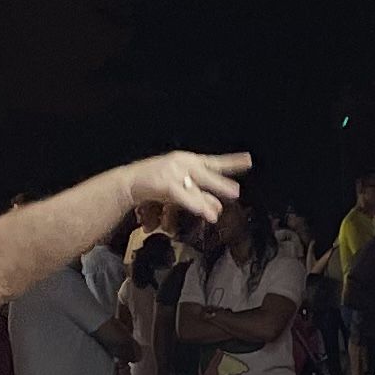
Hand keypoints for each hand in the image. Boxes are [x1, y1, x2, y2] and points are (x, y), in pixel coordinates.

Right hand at [132, 150, 253, 223]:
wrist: (126, 183)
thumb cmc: (153, 185)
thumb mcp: (180, 188)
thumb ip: (198, 198)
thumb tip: (218, 209)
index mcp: (186, 160)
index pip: (213, 161)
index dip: (231, 161)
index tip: (248, 160)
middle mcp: (182, 163)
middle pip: (206, 175)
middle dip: (220, 185)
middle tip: (236, 193)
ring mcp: (172, 172)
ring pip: (194, 189)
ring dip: (205, 202)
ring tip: (215, 214)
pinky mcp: (164, 184)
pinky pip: (183, 197)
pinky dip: (194, 205)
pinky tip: (204, 213)